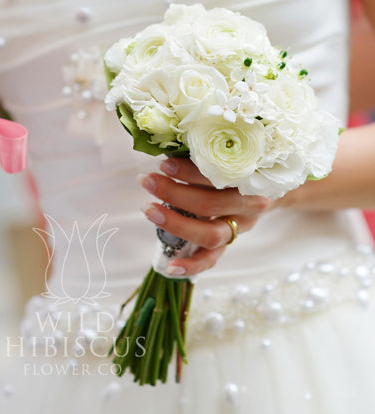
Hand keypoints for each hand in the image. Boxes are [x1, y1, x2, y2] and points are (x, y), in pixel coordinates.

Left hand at [138, 157, 271, 275]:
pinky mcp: (230, 245)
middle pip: (209, 204)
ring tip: (148, 209)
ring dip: (175, 223)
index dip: (188, 171)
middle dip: (173, 192)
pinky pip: (212, 260)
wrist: (268, 189)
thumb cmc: (236, 166)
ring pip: (210, 234)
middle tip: (146, 181)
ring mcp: (240, 228)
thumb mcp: (227, 156)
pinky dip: (191, 266)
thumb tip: (165, 146)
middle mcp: (249, 205)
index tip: (163, 164)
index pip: (218, 175)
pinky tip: (170, 267)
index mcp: (249, 177)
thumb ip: (203, 154)